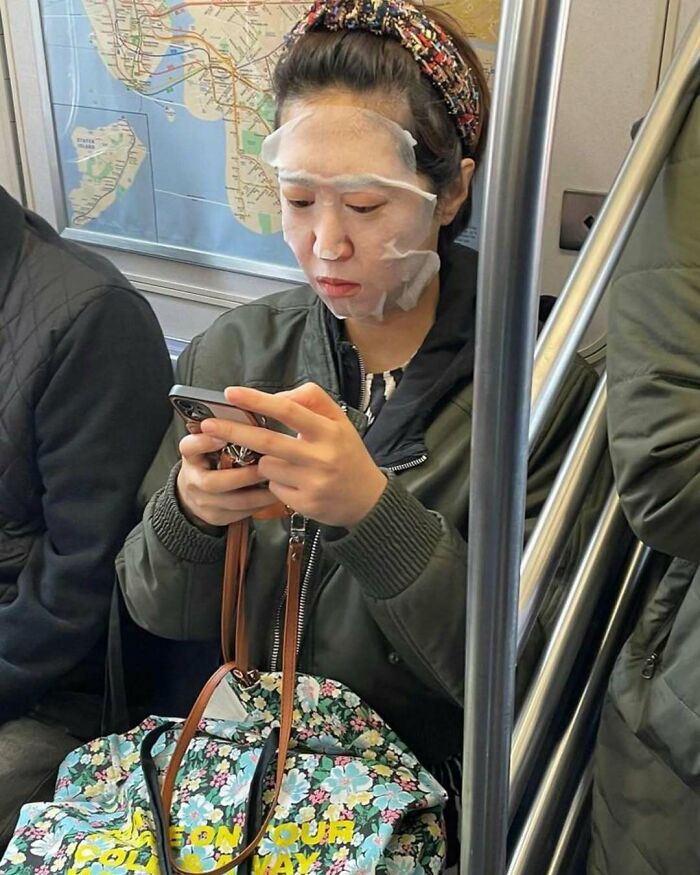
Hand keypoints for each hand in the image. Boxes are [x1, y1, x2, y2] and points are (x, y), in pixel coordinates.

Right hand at [176, 430, 278, 527]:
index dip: (205, 442)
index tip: (223, 435)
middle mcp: (193, 479)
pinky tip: (275, 494)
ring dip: (258, 492)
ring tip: (278, 481)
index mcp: (191, 455)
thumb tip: (254, 409)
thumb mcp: (210, 441)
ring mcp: (203, 501)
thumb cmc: (210, 460)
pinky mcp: (216, 517)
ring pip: (232, 502)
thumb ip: (226, 429)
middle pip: (213, 482)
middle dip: (243, 475)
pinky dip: (261, 504)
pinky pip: (241, 513)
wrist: (194, 492)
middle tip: (265, 466)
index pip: (190, 447)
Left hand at [199, 384, 387, 527]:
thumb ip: (311, 401)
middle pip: (267, 442)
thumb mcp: (339, 421)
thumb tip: (275, 398)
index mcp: (329, 431)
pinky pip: (274, 487)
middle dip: (233, 432)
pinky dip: (277, 481)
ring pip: (267, 466)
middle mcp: (321, 457)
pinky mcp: (304, 504)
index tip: (231, 394)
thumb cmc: (347, 454)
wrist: (368, 499)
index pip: (288, 410)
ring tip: (287, 462)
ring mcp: (312, 482)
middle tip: (208, 425)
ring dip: (265, 461)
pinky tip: (295, 482)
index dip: (257, 401)